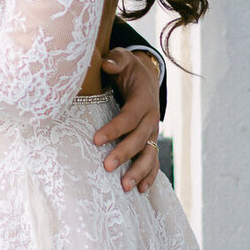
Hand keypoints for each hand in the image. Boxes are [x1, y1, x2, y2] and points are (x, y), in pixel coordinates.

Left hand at [93, 48, 161, 192]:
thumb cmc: (128, 70)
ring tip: (125, 187)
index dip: (114, 129)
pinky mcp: (151, 142)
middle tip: (106, 167)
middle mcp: (151, 119)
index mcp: (143, 100)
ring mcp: (153, 133)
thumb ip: (116, 60)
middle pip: (139, 139)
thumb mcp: (122, 60)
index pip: (129, 117)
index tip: (96, 140)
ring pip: (149, 155)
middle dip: (124, 154)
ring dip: (139, 172)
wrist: (146, 78)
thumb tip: (107, 65)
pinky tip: (140, 190)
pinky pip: (153, 161)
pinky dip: (150, 176)